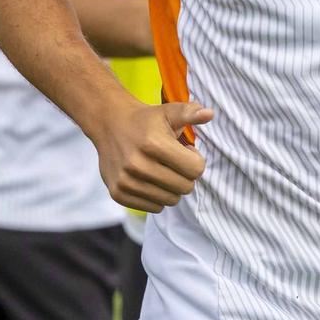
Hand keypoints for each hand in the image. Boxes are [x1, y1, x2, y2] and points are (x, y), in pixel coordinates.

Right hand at [93, 100, 212, 211]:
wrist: (109, 124)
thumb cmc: (146, 120)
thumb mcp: (169, 111)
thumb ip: (191, 112)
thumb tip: (210, 114)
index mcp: (153, 144)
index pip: (195, 170)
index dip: (196, 160)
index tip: (186, 151)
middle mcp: (137, 165)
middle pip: (185, 187)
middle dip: (185, 175)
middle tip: (174, 162)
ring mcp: (126, 181)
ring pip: (170, 200)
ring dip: (172, 188)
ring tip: (162, 170)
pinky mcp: (118, 193)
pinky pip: (154, 208)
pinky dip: (157, 197)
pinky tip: (150, 179)